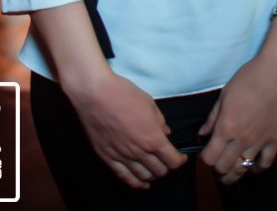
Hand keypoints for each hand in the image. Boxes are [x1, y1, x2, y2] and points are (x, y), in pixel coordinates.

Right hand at [67, 70, 186, 189]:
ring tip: (154, 169)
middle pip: (160, 171)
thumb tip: (166, 133)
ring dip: (153, 175)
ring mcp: (122, 156)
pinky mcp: (108, 158)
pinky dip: (136, 183)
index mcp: (153, 137)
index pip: (173, 160)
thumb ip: (160, 121)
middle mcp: (139, 151)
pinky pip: (124, 177)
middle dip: (167, 166)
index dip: (180, 160)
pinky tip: (142, 183)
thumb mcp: (149, 102)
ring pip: (144, 177)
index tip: (181, 157)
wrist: (96, 93)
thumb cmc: (124, 93)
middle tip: (166, 159)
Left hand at [197, 51, 276, 184]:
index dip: (205, 158)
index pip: (210, 158)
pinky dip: (257, 168)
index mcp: (226, 126)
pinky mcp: (275, 140)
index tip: (205, 153)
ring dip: (234, 173)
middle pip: (225, 168)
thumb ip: (213, 117)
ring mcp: (260, 142)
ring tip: (231, 171)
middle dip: (217, 168)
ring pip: (243, 170)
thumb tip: (202, 134)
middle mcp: (242, 138)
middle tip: (217, 161)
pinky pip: (265, 164)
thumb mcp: (224, 94)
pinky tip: (252, 165)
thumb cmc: (248, 78)